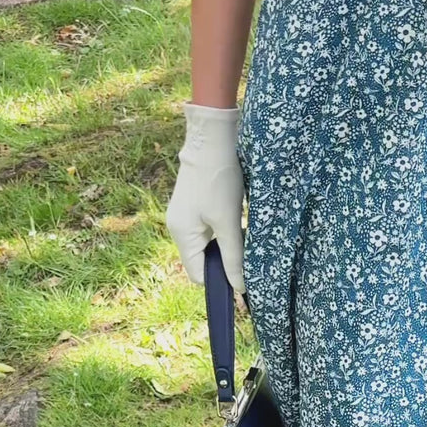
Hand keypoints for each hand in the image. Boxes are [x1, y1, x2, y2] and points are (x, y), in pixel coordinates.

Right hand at [165, 102, 244, 293]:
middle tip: (248, 254)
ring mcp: (185, 216)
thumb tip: (239, 288)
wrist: (212, 139)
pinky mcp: (194, 206)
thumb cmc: (220, 179)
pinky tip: (237, 222)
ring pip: (208, 245)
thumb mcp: (229, 222)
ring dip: (227, 246)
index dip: (220, 280)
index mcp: (182, 235)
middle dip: (225, 262)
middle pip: (203, 261)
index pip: (199, 276)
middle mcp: (178, 229)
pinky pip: (209, 230)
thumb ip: (233, 257)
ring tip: (243, 234)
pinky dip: (224, 232)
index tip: (242, 278)